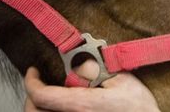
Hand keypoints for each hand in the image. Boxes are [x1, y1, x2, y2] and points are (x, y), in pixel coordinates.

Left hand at [24, 61, 159, 111]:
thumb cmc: (138, 108)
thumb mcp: (121, 79)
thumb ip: (95, 69)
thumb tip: (76, 62)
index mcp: (81, 105)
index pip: (41, 96)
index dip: (31, 82)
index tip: (33, 71)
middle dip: (32, 96)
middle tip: (38, 83)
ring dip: (40, 107)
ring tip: (48, 96)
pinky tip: (60, 106)